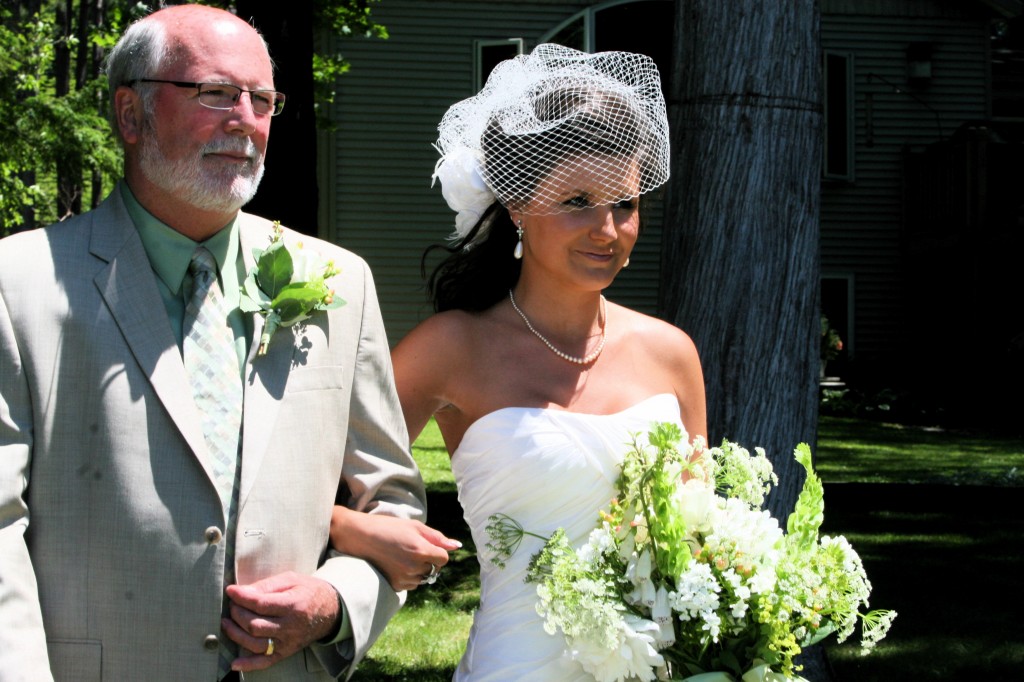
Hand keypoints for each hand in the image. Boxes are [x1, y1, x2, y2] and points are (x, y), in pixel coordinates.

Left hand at [223, 572, 339, 672]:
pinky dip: (249, 665)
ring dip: (236, 634)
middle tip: (232, 604)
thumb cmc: (309, 591)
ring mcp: (288, 642)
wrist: (331, 610)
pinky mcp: (286, 652)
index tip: (230, 591)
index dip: (241, 597)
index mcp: (293, 605)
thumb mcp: (291, 579)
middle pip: (255, 625)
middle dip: (237, 613)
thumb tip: (242, 591)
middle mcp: (290, 626)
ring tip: (226, 623)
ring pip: (255, 643)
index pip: (260, 604)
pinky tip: (234, 663)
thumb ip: (267, 585)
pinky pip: (265, 662)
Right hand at [330, 506, 461, 590]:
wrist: (360, 537)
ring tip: (401, 555)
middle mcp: (414, 567)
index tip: (425, 544)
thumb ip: (437, 538)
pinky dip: (408, 576)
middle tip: (410, 548)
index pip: (443, 559)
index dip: (436, 551)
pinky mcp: (395, 585)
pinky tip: (395, 564)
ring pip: (422, 578)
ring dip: (418, 569)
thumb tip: (457, 546)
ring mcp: (404, 579)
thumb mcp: (415, 527)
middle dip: (427, 560)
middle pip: (433, 569)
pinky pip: (411, 584)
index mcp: (421, 551)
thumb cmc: (389, 527)